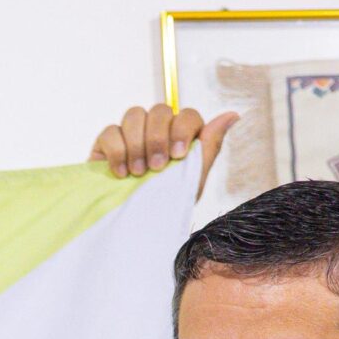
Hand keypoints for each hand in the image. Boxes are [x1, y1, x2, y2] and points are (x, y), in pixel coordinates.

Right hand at [90, 104, 237, 196]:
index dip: (182, 130)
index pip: (186, 115)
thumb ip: (210, 146)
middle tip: (156, 168)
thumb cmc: (166, 205)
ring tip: (138, 173)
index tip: (178, 156)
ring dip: (137, 144)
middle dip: (158, 138)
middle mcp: (156, 130)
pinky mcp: (106, 145)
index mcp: (180, 136)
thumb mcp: (193, 179)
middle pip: (160, 110)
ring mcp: (130, 134)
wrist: (133, 227)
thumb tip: (233, 115)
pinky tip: (121, 173)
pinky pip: (110, 131)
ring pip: (134, 115)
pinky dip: (117, 151)